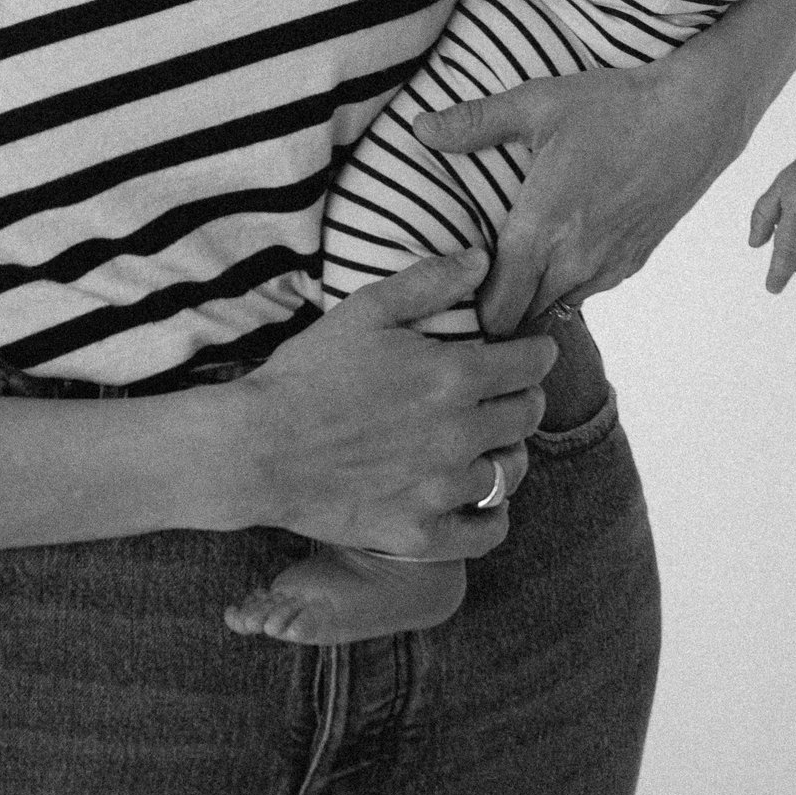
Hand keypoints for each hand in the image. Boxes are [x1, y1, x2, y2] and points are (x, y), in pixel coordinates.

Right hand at [235, 254, 554, 555]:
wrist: (259, 447)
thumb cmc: (309, 373)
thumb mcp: (365, 310)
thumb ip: (430, 281)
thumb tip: (482, 260)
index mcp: (454, 376)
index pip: (532, 364)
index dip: (536, 353)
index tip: (528, 353)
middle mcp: (460, 434)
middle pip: (529, 416)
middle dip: (523, 398)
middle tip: (502, 394)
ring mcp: (443, 490)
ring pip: (512, 471)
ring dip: (505, 452)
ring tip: (484, 442)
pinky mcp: (422, 533)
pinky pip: (487, 533)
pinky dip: (492, 515)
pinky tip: (478, 498)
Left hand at [412, 26, 770, 336]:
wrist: (693, 116)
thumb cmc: (613, 106)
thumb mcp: (537, 104)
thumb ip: (475, 123)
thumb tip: (420, 129)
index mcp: (542, 228)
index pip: (496, 306)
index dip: (471, 312)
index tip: (454, 298)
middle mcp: (575, 259)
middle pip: (523, 318)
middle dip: (499, 312)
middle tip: (474, 291)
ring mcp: (609, 265)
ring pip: (558, 307)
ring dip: (536, 299)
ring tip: (513, 276)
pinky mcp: (635, 260)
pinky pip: (590, 291)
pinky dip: (570, 284)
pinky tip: (560, 253)